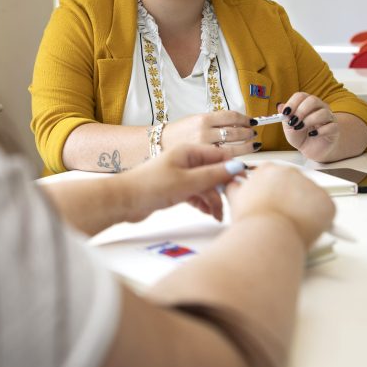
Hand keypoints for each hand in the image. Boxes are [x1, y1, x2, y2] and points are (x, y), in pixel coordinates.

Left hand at [119, 144, 243, 223]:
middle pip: (214, 172)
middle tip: (230, 206)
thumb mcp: (187, 181)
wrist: (124, 200)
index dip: (233, 169)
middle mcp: (186, 160)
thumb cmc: (151, 186)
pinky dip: (202, 202)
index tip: (243, 185)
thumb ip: (213, 175)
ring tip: (217, 215)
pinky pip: (196, 193)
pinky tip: (207, 213)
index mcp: (189, 151)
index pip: (220, 156)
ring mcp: (180, 174)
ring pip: (205, 185)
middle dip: (222, 189)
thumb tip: (237, 167)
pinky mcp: (175, 188)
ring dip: (213, 199)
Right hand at [160, 110, 259, 154]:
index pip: (231, 116)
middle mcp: (204, 132)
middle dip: (248, 133)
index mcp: (203, 119)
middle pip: (235, 132)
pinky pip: (224, 160)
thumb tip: (236, 123)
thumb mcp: (194, 120)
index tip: (251, 121)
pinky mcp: (202, 161)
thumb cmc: (177, 133)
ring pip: (233, 148)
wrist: (158, 145)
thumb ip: (213, 122)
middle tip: (253, 134)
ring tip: (253, 145)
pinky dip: (235, 159)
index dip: (245, 119)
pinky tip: (241, 159)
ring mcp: (204, 148)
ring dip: (247, 146)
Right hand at [225, 163, 334, 248]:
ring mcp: (310, 185)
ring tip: (292, 225)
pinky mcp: (326, 201)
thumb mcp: (236, 199)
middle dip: (290, 200)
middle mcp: (291, 172)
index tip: (272, 205)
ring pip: (310, 197)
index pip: (275, 178)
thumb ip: (234, 187)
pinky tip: (305, 228)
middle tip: (282, 218)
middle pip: (294, 185)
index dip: (273, 194)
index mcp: (269, 169)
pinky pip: (325, 209)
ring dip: (305, 209)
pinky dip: (320, 220)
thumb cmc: (251, 221)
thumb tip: (232, 183)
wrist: (268, 235)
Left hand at [277, 93, 339, 160]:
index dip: (292, 103)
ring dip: (309, 120)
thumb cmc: (300, 135)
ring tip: (301, 128)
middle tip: (294, 122)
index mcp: (306, 104)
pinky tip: (312, 135)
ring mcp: (329, 118)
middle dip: (301, 111)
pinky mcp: (334, 129)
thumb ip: (285, 117)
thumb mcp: (289, 127)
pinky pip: (331, 126)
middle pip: (313, 100)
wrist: (311, 150)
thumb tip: (280, 106)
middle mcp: (319, 108)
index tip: (285, 113)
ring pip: (323, 112)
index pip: (301, 96)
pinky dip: (320, 131)